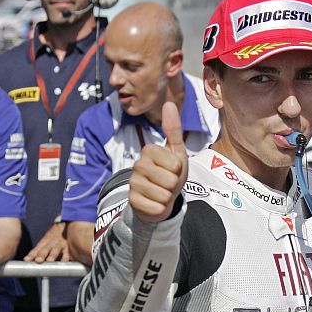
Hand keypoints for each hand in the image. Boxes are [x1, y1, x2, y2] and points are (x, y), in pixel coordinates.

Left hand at [24, 222, 68, 262]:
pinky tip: (63, 262)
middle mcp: (51, 242)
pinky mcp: (68, 246)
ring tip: (49, 260)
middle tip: (38, 260)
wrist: (65, 224)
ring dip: (53, 254)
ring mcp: (60, 243)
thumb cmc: (53, 236)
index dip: (32, 254)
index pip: (37, 249)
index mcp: (44, 241)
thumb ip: (38, 250)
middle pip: (46, 248)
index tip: (27, 259)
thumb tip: (27, 260)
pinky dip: (66, 257)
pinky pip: (67, 252)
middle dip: (42, 254)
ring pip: (56, 249)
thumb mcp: (45, 241)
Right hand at [128, 102, 188, 222]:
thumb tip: (169, 103)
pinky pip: (156, 207)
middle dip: (174, 185)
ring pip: (163, 195)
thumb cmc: (170, 174)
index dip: (179, 169)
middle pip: (170, 180)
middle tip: (167, 183)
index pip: (175, 164)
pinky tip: (154, 203)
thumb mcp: (177, 152)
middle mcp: (138, 164)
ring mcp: (133, 183)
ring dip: (167, 197)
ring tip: (162, 192)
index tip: (173, 169)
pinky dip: (160, 208)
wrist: (160, 199)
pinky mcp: (132, 200)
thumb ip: (173, 130)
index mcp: (149, 150)